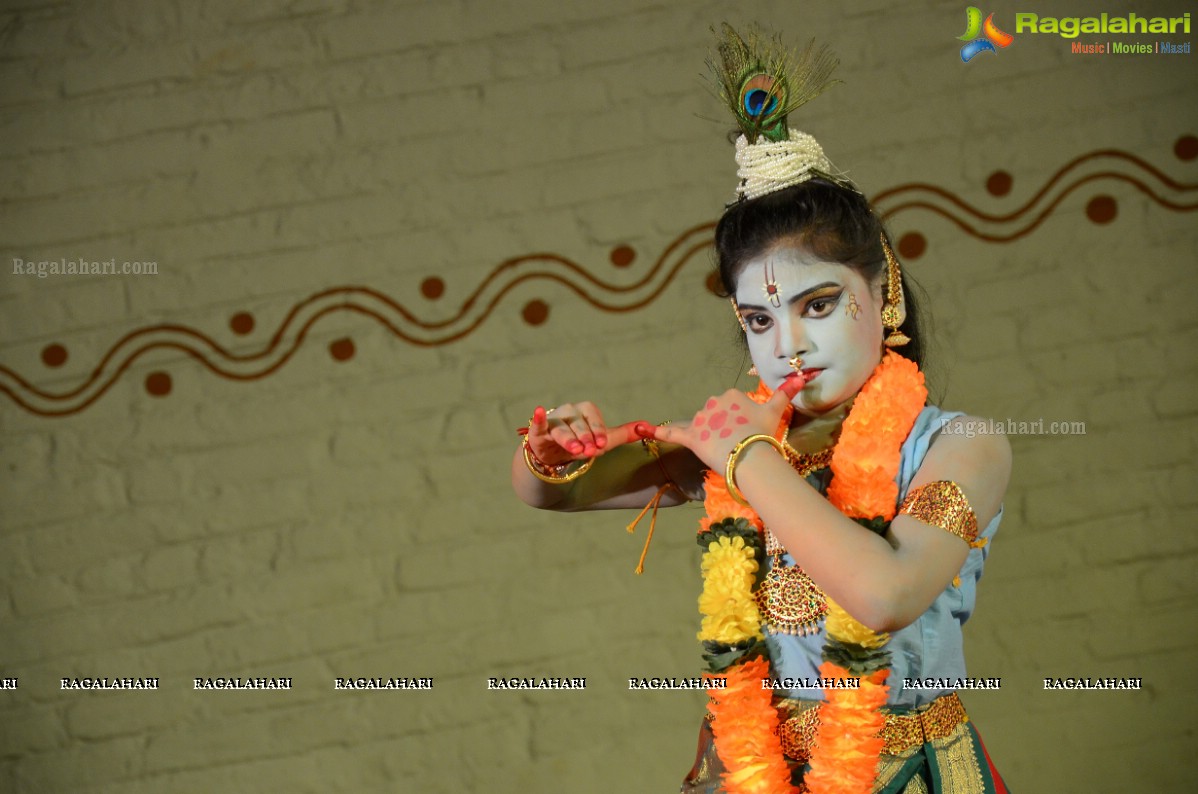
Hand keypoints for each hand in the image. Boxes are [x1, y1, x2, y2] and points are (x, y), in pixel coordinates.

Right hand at [524, 402, 644, 466]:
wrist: (556, 453)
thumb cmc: (581, 441)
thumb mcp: (603, 439)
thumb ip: (623, 434)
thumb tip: (647, 426)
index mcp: (585, 411)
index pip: (593, 418)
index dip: (598, 430)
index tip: (603, 444)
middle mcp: (569, 412)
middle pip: (578, 423)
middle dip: (585, 437)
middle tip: (590, 451)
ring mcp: (554, 420)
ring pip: (561, 428)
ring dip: (568, 438)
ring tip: (575, 450)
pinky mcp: (539, 431)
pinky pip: (538, 423)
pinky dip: (539, 417)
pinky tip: (538, 411)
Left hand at [640, 374, 807, 470]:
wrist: (751, 456)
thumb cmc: (763, 434)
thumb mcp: (776, 411)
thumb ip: (785, 393)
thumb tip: (803, 376)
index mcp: (731, 395)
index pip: (731, 406)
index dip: (739, 421)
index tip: (747, 432)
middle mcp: (713, 402)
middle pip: (715, 416)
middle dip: (723, 429)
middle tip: (737, 444)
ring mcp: (700, 420)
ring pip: (701, 427)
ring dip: (708, 437)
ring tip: (722, 451)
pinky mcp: (691, 437)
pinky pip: (672, 434)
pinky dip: (660, 432)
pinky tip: (645, 430)